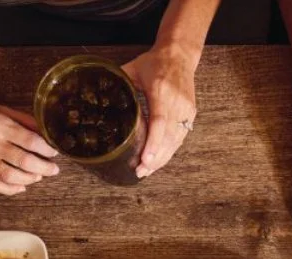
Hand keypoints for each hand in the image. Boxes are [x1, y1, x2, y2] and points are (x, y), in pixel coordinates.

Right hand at [0, 94, 58, 196]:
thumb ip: (22, 120)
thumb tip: (44, 131)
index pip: (30, 140)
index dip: (46, 149)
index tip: (54, 152)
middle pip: (24, 161)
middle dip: (44, 167)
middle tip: (53, 169)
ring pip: (11, 176)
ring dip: (29, 179)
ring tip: (38, 176)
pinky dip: (11, 190)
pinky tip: (21, 187)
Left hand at [123, 46, 197, 179]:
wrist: (179, 54)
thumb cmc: (155, 62)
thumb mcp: (134, 69)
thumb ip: (120, 85)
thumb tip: (100, 97)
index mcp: (161, 91)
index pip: (159, 122)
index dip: (152, 144)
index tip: (145, 160)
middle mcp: (176, 103)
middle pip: (167, 138)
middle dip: (154, 158)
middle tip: (140, 172)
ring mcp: (185, 110)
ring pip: (175, 141)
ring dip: (161, 158)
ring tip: (147, 170)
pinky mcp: (190, 114)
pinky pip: (179, 138)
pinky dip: (169, 151)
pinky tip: (158, 160)